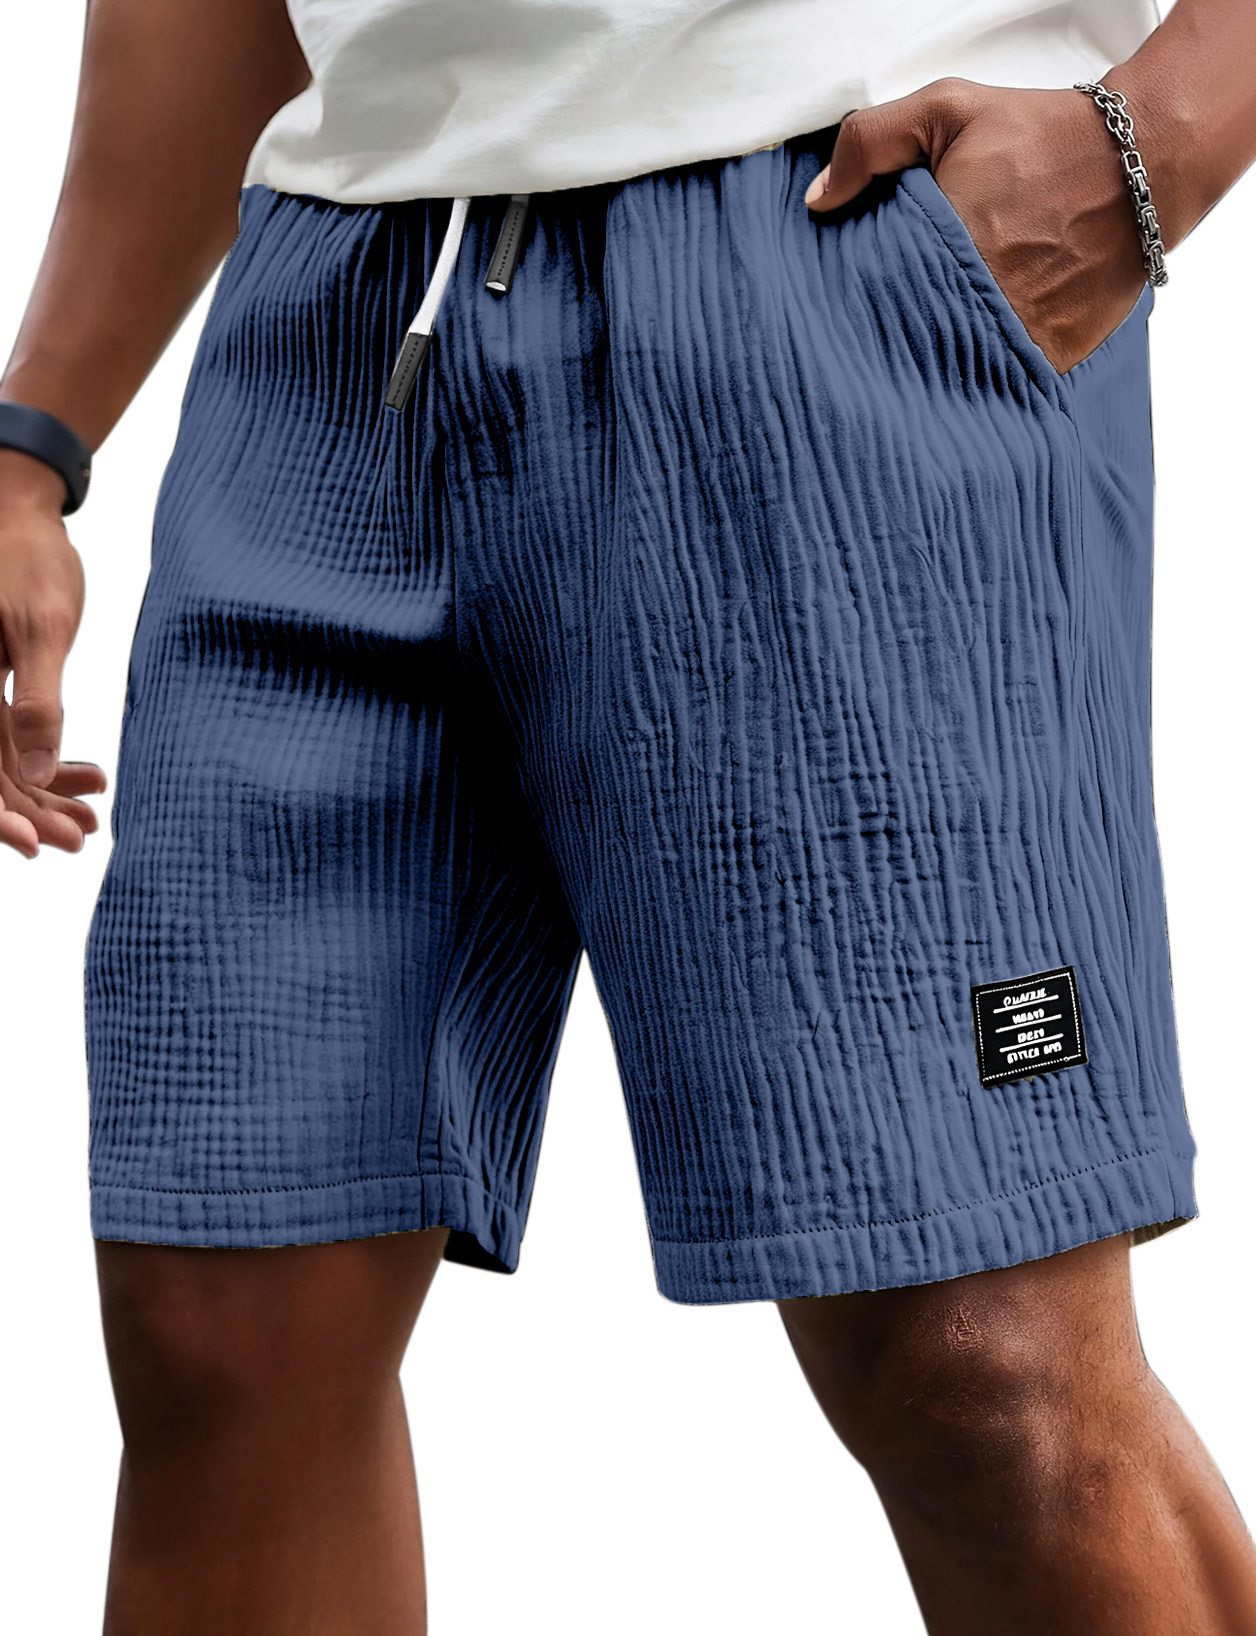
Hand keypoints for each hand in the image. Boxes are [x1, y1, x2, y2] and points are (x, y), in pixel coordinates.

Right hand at [0, 448, 106, 857]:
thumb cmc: (28, 556)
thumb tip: (37, 772)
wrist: (19, 510)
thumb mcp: (40, 627)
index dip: (2, 814)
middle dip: (31, 812)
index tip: (39, 845)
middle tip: (82, 838)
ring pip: (3, 762)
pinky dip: (49, 762)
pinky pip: (14, 739)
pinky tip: (89, 779)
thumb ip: (37, 700)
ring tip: (92, 820)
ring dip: (44, 794)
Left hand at [804, 79, 1150, 375]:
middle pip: (906, 348)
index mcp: (942, 251)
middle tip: (871, 349)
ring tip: (915, 365)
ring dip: (932, 370)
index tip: (839, 318)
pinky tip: (963, 371)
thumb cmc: (1041, 136)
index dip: (851, 314)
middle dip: (887, 348)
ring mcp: (1017, 337)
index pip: (870, 305)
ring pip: (951, 374)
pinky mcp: (1049, 359)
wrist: (1140, 165)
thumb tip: (819, 201)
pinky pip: (1000, 384)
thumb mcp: (947, 111)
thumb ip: (872, 142)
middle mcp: (978, 303)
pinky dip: (981, 380)